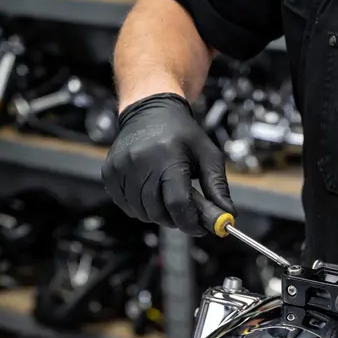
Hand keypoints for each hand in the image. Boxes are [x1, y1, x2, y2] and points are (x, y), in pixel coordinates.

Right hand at [102, 93, 233, 235]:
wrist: (149, 110)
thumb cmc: (182, 134)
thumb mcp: (208, 156)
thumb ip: (218, 189)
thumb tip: (227, 218)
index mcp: (169, 156)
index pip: (177, 204)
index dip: (190, 222)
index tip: (198, 227)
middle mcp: (141, 161)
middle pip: (159, 213)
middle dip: (175, 218)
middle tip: (183, 208)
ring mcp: (122, 167)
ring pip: (142, 214)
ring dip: (157, 213)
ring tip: (166, 194)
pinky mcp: (110, 173)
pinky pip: (127, 207)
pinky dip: (140, 207)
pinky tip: (149, 190)